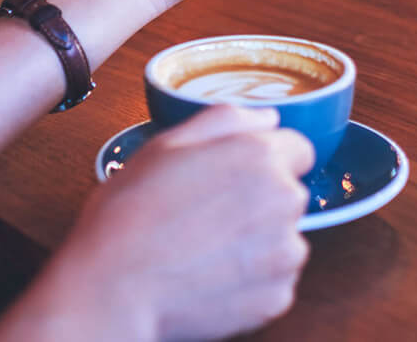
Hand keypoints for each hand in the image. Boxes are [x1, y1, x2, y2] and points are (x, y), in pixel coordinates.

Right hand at [44, 106, 313, 340]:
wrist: (117, 285)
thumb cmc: (133, 209)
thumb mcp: (167, 144)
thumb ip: (224, 120)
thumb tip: (267, 118)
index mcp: (259, 156)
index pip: (298, 148)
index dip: (264, 156)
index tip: (233, 170)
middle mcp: (284, 201)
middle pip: (287, 192)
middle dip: (258, 196)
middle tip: (206, 206)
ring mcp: (284, 254)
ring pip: (282, 237)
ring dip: (256, 239)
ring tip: (204, 243)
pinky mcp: (277, 298)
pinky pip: (273, 278)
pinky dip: (250, 277)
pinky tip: (209, 272)